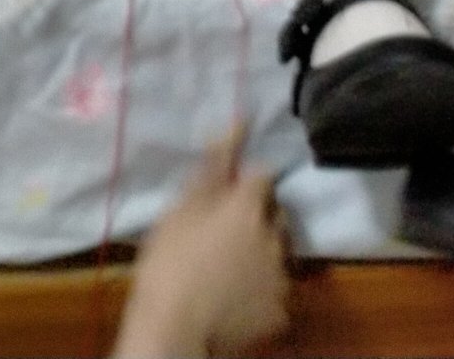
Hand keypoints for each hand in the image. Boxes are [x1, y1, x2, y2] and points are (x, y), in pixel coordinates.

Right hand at [116, 132, 289, 357]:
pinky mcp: (283, 313)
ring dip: (263, 250)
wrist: (176, 331)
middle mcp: (276, 238)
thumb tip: (239, 123)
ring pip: (280, 252)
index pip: (265, 175)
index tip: (226, 191)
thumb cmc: (170, 261)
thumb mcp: (182, 207)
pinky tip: (236, 294)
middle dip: (258, 214)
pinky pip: (277, 290)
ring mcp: (283, 279)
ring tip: (230, 264)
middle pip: (276, 214)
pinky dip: (262, 288)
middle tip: (224, 228)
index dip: (247, 180)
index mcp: (250, 208)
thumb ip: (216, 165)